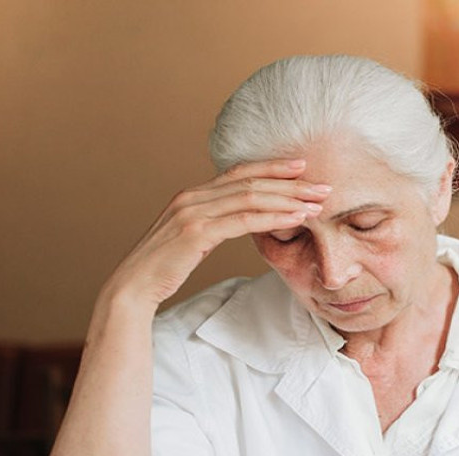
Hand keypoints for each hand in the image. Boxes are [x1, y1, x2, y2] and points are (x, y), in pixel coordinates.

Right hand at [104, 158, 331, 309]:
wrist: (134, 286)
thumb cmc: (165, 266)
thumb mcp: (193, 238)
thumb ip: (214, 223)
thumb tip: (241, 221)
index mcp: (193, 195)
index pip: (239, 172)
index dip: (272, 167)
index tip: (302, 167)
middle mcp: (192, 197)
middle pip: (250, 181)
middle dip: (291, 182)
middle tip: (323, 186)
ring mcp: (193, 213)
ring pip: (251, 197)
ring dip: (289, 199)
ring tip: (317, 204)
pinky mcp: (196, 233)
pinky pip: (243, 221)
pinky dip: (274, 218)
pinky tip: (296, 219)